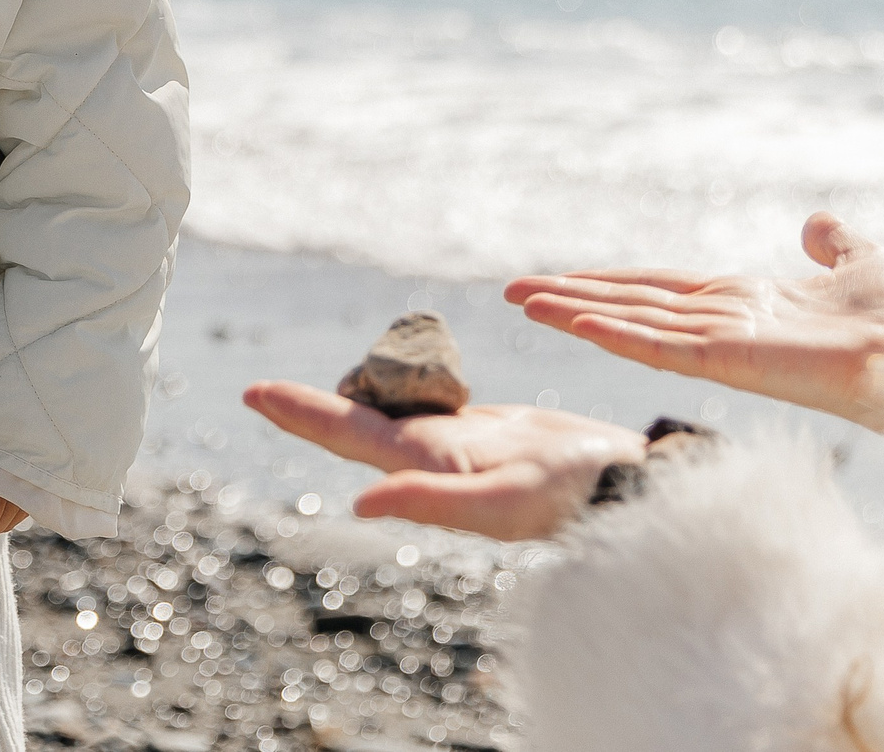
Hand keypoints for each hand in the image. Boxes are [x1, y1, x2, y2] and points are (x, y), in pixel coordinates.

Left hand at [244, 382, 642, 541]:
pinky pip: (432, 403)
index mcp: (427, 468)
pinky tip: (391, 379)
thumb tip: (361, 504)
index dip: (302, 414)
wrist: (629, 488)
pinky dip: (403, 386)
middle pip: (356, 426)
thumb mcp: (502, 502)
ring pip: (390, 412)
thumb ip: (431, 501)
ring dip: (347, 398)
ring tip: (302, 392)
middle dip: (307, 409)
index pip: (349, 437)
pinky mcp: (489, 432)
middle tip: (256, 392)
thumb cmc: (574, 497)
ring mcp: (459, 446)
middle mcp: (434, 458)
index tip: (254, 392)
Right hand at [503, 212, 883, 430]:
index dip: (613, 283)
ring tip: (524, 302)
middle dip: (574, 297)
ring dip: (576, 313)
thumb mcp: (863, 259)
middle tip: (515, 291)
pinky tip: (575, 321)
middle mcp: (723, 325)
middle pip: (632, 306)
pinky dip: (615, 334)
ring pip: (633, 325)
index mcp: (745, 304)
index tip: (564, 279)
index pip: (662, 291)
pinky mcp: (730, 362)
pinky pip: (661, 347)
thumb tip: (816, 222)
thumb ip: (835, 243)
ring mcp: (722, 345)